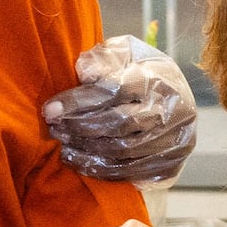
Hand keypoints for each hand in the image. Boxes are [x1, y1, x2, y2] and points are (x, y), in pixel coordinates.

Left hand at [41, 36, 196, 184]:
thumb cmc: (142, 72)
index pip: (114, 91)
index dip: (78, 102)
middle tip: (53, 127)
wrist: (177, 99)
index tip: (50, 109)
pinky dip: (98, 168)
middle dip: (78, 127)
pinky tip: (77, 160)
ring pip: (121, 151)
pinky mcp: (169, 165)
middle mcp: (172, 112)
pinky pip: (127, 171)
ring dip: (84, 149)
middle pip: (117, 123)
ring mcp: (173, 142)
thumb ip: (104, 58)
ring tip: (62, 142)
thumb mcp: (126, 54)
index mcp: (160, 79)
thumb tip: (83, 70)